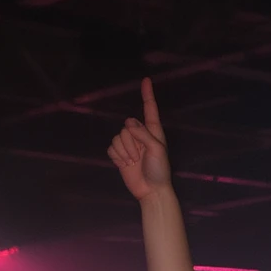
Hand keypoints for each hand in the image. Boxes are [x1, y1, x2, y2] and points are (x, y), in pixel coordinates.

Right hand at [107, 77, 171, 201]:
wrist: (151, 191)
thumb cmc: (159, 171)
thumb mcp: (157, 150)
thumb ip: (144, 134)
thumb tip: (129, 123)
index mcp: (153, 132)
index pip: (149, 109)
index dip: (147, 95)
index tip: (146, 80)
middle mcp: (140, 135)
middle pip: (126, 126)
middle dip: (131, 142)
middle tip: (139, 157)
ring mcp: (129, 145)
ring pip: (117, 137)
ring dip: (124, 151)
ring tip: (134, 162)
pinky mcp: (120, 155)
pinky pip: (111, 148)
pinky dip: (117, 157)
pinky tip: (125, 165)